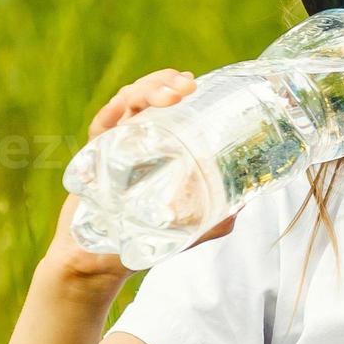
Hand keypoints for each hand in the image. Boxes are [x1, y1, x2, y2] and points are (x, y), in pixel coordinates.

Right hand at [39, 68, 237, 290]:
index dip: (178, 86)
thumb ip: (221, 215)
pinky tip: (123, 108)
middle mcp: (136, 137)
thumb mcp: (194, 227)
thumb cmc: (146, 240)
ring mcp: (113, 145)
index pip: (169, 104)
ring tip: (170, 96)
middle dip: (164, 82)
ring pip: (126, 102)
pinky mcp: (92, 157)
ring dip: (146, 90)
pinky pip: (99, 126)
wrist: (101, 261)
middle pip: (148, 94)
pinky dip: (110, 112)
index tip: (194, 83)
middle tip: (186, 86)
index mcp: (160, 143)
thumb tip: (251, 202)